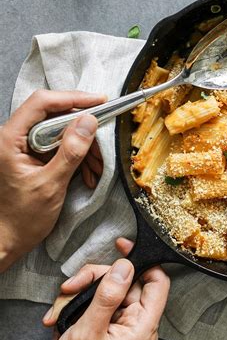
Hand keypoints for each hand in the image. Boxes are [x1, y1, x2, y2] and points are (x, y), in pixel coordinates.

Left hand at [0, 90, 105, 272]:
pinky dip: (77, 158)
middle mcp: (14, 137)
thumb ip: (70, 152)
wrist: (5, 241)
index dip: (73, 98)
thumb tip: (88, 122)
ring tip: (97, 169)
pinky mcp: (32, 157)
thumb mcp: (50, 185)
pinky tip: (87, 174)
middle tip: (104, 145)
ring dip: (83, 148)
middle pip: (55, 116)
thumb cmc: (19, 219)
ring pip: (61, 132)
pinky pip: (59, 147)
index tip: (99, 102)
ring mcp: (23, 147)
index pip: (43, 102)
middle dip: (83, 131)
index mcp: (10, 138)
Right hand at [38, 241, 168, 339]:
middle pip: (125, 283)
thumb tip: (125, 266)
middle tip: (70, 288)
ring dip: (81, 297)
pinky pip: (100, 309)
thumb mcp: (88, 331)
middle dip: (94, 281)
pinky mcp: (111, 333)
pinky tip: (61, 321)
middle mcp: (138, 326)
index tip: (121, 249)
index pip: (157, 282)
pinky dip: (80, 310)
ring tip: (59, 313)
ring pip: (107, 294)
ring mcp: (124, 330)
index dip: (142, 260)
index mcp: (143, 327)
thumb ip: (107, 296)